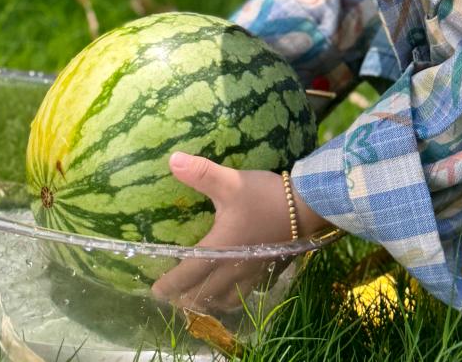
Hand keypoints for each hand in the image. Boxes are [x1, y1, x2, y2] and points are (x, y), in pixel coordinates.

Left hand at [150, 152, 328, 312]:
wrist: (307, 207)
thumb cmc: (264, 196)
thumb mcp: (231, 182)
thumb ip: (201, 173)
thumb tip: (172, 160)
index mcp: (219, 250)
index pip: (188, 275)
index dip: (170, 285)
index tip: (155, 291)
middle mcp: (233, 268)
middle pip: (204, 294)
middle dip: (184, 298)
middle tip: (171, 296)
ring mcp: (252, 272)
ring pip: (225, 299)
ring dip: (207, 301)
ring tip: (197, 298)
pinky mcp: (267, 270)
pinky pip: (243, 294)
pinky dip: (230, 298)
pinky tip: (230, 291)